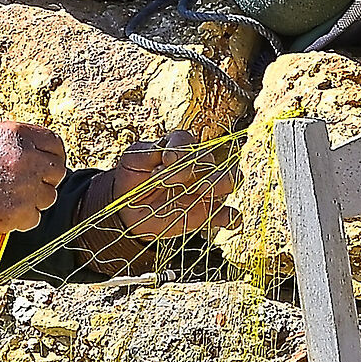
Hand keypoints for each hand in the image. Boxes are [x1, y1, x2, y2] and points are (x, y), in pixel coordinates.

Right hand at [0, 122, 66, 236]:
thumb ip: (17, 143)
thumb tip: (40, 151)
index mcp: (17, 135)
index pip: (55, 143)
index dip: (53, 155)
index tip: (47, 164)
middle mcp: (26, 158)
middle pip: (57, 171)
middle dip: (46, 179)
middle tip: (28, 185)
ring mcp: (25, 186)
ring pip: (49, 197)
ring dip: (34, 200)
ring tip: (9, 198)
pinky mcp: (20, 212)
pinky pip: (35, 218)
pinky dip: (22, 219)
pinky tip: (3, 211)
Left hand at [100, 133, 237, 240]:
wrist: (128, 211)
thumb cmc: (132, 179)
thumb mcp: (133, 159)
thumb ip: (150, 152)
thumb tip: (171, 157)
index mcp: (178, 148)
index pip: (187, 141)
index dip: (180, 150)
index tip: (166, 161)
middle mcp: (197, 166)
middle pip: (214, 159)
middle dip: (202, 166)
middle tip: (178, 181)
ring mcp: (206, 189)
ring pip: (231, 180)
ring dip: (223, 182)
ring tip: (203, 191)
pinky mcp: (208, 214)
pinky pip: (230, 215)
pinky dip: (232, 217)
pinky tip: (224, 220)